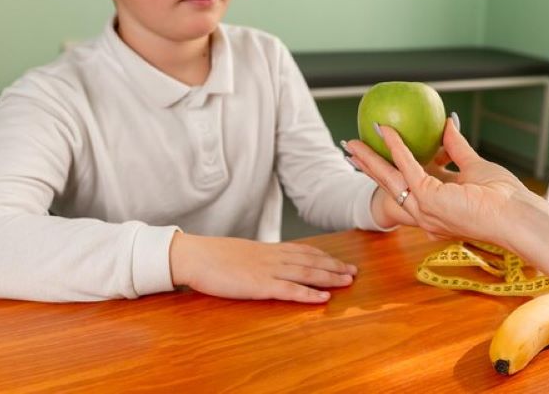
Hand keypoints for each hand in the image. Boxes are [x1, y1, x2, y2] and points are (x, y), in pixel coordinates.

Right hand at [169, 233, 356, 302]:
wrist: (195, 255)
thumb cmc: (213, 256)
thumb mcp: (241, 254)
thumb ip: (257, 258)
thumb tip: (266, 263)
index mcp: (269, 249)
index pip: (304, 250)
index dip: (324, 256)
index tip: (339, 260)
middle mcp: (273, 257)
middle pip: (311, 261)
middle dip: (334, 266)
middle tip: (353, 272)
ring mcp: (268, 270)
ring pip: (306, 273)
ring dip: (329, 277)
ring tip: (347, 281)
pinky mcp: (260, 285)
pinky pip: (290, 290)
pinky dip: (309, 294)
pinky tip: (323, 298)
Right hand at [345, 118, 545, 248]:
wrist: (515, 214)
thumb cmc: (503, 197)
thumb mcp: (474, 166)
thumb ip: (457, 148)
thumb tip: (448, 123)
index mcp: (438, 203)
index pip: (407, 184)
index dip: (390, 167)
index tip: (376, 154)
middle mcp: (426, 210)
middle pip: (390, 183)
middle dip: (368, 166)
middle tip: (352, 149)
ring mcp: (424, 207)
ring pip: (389, 178)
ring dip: (370, 159)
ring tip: (352, 143)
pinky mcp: (427, 198)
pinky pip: (407, 167)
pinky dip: (396, 147)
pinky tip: (386, 132)